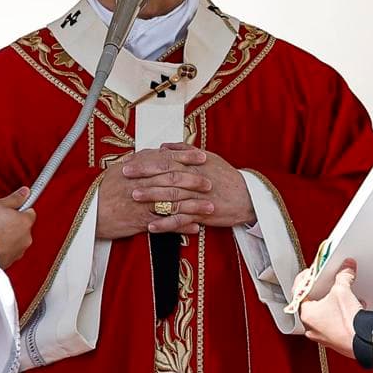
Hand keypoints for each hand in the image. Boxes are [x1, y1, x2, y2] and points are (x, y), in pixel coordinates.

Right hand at [0, 188, 34, 267]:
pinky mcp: (11, 261)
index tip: (11, 209)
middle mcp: (27, 237)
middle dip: (13, 224)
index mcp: (25, 221)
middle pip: (23, 227)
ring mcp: (19, 251)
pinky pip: (9, 251)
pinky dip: (3, 248)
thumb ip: (14, 198)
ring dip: (8, 237)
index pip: (30, 211)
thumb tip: (26, 192)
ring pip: (16, 240)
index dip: (19, 209)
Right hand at [94, 145, 210, 238]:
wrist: (84, 213)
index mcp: (135, 169)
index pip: (165, 159)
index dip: (186, 157)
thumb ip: (134, 162)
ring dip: (194, 205)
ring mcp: (141, 202)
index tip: (201, 156)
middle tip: (210, 182)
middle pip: (173, 179)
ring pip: (173, 202)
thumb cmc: (98, 192)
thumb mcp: (115, 171)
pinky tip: (195, 227)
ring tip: (210, 208)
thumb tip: (147, 152)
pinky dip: (181, 226)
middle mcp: (141, 183)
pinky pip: (165, 223)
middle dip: (194, 181)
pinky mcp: (140, 221)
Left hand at [120, 142, 255, 233]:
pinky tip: (151, 227)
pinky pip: (181, 220)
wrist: (248, 197)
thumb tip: (164, 146)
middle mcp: (196, 179)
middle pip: (166, 176)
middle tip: (124, 176)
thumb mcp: (209, 158)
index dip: (147, 160)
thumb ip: (185, 151)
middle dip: (144, 176)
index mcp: (195, 164)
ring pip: (172, 196)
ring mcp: (199, 197)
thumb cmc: (226, 177)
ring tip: (133, 197)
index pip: (167, 160)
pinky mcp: (203, 214)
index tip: (130, 160)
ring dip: (152, 197)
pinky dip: (166, 224)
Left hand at [298, 260, 364, 358]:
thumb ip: (343, 276)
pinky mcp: (334, 341)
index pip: (298, 292)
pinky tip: (349, 310)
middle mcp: (311, 328)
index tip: (311, 273)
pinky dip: (339, 316)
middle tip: (326, 283)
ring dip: (331, 304)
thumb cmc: (348, 323)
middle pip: (311, 303)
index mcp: (306, 315)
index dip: (305, 279)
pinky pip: (332, 324)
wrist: (364, 342)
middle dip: (320, 291)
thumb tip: (346, 268)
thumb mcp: (343, 291)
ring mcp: (322, 336)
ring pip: (322, 315)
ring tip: (341, 296)